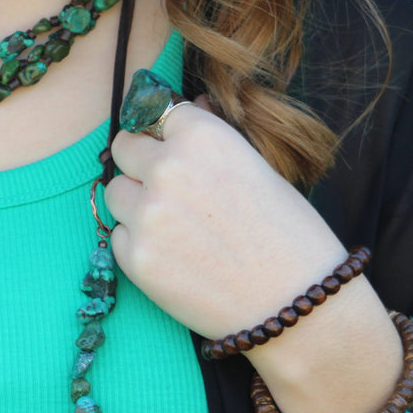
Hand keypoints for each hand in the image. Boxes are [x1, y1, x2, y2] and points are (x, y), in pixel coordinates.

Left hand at [105, 97, 345, 341]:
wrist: (297, 307)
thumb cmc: (290, 234)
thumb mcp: (258, 168)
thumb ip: (212, 136)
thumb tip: (189, 106)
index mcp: (201, 136)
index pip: (155, 111)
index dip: (163, 131)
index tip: (167, 143)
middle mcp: (167, 168)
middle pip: (124, 146)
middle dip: (140, 161)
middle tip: (165, 185)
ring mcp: (146, 214)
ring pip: (115, 191)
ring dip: (135, 201)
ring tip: (175, 225)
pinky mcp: (134, 257)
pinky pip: (119, 235)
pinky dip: (138, 242)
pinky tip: (175, 255)